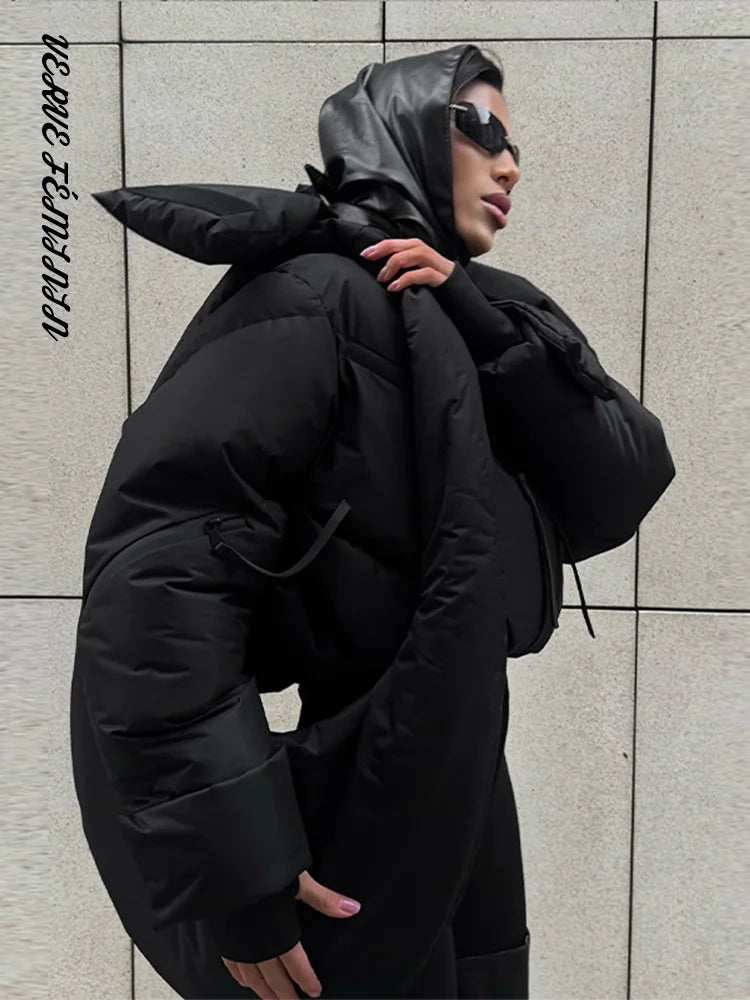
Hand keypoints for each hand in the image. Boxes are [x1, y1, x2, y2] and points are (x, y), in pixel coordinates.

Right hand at [220, 870, 361, 998]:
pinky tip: (245, 980)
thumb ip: (323, 898)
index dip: (306, 980)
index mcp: (277, 932)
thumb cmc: (260, 867)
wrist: (224, 861)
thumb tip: (351, 908)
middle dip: (284, 995)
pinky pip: (232, 965)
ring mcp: (236, 942)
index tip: (314, 991)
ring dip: (263, 992)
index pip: (295, 965)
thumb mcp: (297, 880)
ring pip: (250, 978)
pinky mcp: (222, 936)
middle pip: (271, 979)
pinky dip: (241, 977)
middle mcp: (255, 944)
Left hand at [360, 238, 455, 290]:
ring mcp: (431, 262)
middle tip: (367, 260)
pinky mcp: (438, 276)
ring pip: (408, 256)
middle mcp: (422, 251)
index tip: (364, 254)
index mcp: (415, 247)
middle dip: (380, 251)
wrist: (457, 288)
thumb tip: (379, 268)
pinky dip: (404, 280)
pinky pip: (419, 274)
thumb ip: (400, 263)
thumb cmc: (432, 278)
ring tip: (383, 278)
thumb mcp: (414, 268)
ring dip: (391, 267)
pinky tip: (394, 287)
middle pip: (398, 246)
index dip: (377, 247)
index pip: (393, 243)